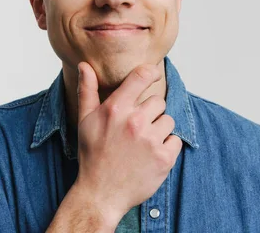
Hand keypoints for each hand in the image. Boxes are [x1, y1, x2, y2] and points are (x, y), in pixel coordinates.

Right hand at [73, 62, 182, 225]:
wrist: (100, 194)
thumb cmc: (92, 155)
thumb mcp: (85, 120)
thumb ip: (87, 90)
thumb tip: (84, 65)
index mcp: (116, 108)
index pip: (142, 75)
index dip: (151, 73)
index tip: (152, 76)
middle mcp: (134, 121)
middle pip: (158, 101)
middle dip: (150, 112)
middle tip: (136, 129)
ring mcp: (150, 140)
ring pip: (168, 120)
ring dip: (159, 130)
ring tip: (142, 143)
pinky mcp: (164, 158)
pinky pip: (175, 140)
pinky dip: (167, 148)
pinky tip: (150, 156)